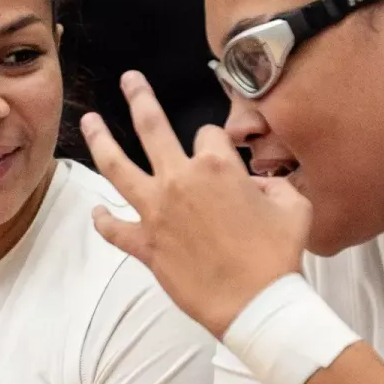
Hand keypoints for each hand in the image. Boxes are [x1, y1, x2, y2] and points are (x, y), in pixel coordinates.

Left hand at [81, 71, 309, 337]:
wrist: (257, 303)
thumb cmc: (279, 254)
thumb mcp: (295, 206)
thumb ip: (276, 184)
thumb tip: (258, 184)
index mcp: (217, 166)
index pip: (209, 136)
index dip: (216, 145)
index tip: (222, 159)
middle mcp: (181, 180)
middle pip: (151, 127)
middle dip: (139, 97)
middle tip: (129, 80)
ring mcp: (157, 212)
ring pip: (117, 167)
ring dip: (100, 140)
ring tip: (88, 121)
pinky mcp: (146, 245)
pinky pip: (116, 229)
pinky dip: (103, 221)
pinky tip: (96, 212)